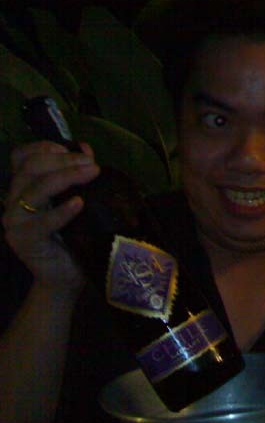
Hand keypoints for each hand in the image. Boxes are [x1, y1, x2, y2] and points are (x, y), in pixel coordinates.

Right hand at [2, 141, 99, 296]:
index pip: (21, 156)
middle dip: (64, 160)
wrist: (66, 276)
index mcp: (23, 187)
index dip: (44, 147)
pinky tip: (79, 203)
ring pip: (36, 188)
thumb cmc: (72, 236)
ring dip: (66, 176)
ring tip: (91, 173)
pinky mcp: (24, 240)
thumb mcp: (77, 200)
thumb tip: (85, 148)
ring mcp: (15, 220)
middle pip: (31, 167)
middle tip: (92, 164)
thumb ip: (77, 175)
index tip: (71, 148)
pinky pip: (42, 222)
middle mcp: (13, 200)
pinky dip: (62, 210)